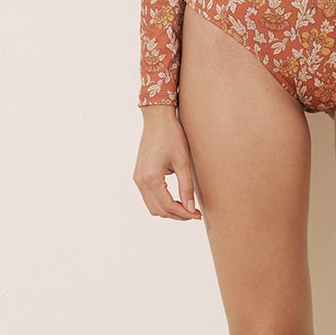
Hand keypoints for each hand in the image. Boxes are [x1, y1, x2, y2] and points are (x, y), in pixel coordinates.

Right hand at [134, 106, 202, 220]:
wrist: (157, 119)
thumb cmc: (172, 136)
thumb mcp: (183, 162)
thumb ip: (186, 187)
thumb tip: (190, 209)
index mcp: (151, 177)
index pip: (168, 205)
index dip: (184, 214)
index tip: (198, 215)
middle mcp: (140, 180)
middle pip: (158, 210)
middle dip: (177, 215)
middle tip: (194, 214)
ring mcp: (137, 178)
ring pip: (152, 206)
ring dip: (169, 210)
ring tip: (187, 208)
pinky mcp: (139, 175)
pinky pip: (149, 197)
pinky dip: (162, 202)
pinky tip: (176, 200)